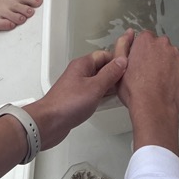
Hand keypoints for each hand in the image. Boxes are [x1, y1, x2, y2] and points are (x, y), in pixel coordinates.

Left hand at [28, 31, 131, 148]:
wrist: (48, 123)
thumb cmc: (67, 104)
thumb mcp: (95, 87)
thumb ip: (110, 73)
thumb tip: (122, 60)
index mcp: (83, 64)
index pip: (105, 55)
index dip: (117, 60)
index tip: (130, 67)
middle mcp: (80, 73)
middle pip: (102, 68)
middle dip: (115, 74)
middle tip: (128, 81)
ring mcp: (78, 86)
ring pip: (98, 82)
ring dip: (109, 87)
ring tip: (122, 92)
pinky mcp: (77, 99)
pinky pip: (93, 93)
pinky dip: (102, 97)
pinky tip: (109, 103)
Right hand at [116, 31, 178, 153]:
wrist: (153, 107)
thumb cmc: (135, 91)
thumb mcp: (120, 67)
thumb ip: (123, 46)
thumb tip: (128, 35)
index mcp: (145, 41)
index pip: (145, 39)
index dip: (142, 52)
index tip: (141, 63)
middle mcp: (162, 43)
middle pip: (159, 45)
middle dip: (155, 55)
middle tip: (149, 72)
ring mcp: (175, 53)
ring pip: (170, 55)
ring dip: (166, 62)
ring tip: (159, 80)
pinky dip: (176, 71)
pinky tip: (168, 82)